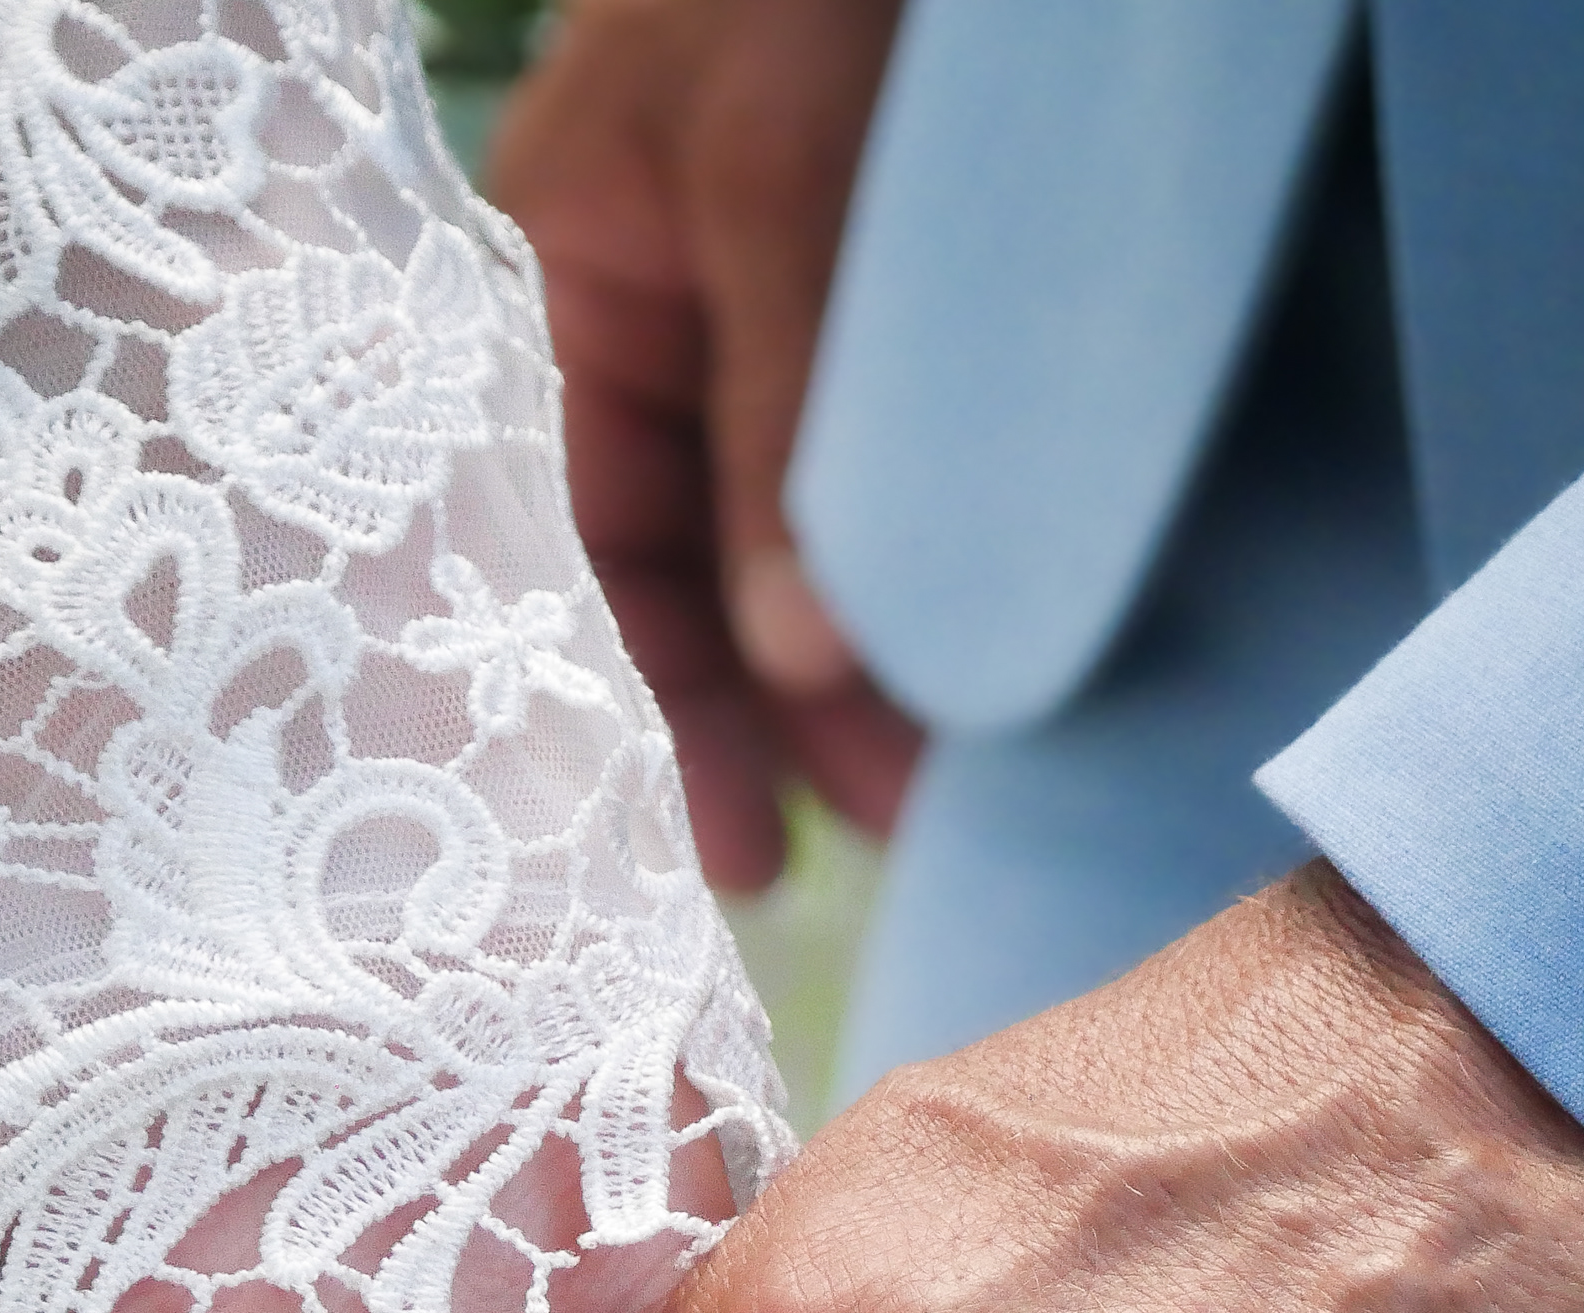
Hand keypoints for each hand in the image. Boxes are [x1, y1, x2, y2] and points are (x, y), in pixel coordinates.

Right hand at [492, 0, 925, 889]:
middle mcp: (674, 296)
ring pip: (820, 517)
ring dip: (885, 639)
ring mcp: (793, 284)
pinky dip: (950, 546)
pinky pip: (911, 450)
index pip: (606, 542)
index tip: (748, 851)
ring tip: (964, 771)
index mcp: (581, 273)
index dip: (674, 703)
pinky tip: (1002, 635)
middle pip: (711, 557)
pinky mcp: (918, 273)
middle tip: (904, 836)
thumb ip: (785, 437)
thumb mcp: (783, 188)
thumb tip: (802, 672)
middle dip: (795, 700)